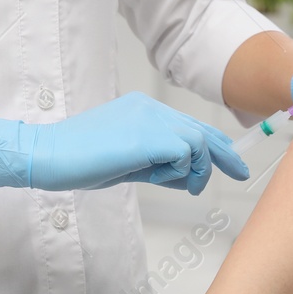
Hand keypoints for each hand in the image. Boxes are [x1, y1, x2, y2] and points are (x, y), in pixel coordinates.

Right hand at [0, 92, 249, 196]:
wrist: (50, 155)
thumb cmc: (80, 161)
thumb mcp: (126, 162)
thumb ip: (155, 163)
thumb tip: (186, 176)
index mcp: (142, 108)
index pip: (189, 124)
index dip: (215, 144)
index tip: (232, 160)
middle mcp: (149, 107)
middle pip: (201, 130)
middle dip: (224, 155)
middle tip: (242, 174)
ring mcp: (149, 119)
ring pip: (197, 143)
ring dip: (195, 169)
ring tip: (182, 186)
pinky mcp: (148, 136)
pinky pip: (184, 154)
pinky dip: (180, 172)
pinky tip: (161, 180)